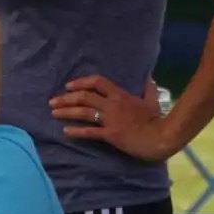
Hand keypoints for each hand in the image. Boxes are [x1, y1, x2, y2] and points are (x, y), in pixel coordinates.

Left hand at [52, 76, 177, 161]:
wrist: (160, 137)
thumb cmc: (157, 119)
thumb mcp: (153, 100)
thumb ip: (148, 88)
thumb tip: (148, 77)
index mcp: (121, 95)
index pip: (97, 82)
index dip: (81, 82)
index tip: (69, 86)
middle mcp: (112, 105)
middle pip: (85, 97)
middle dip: (66, 98)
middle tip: (53, 101)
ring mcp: (110, 120)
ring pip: (84, 112)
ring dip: (66, 112)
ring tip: (53, 113)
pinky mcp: (110, 135)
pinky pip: (89, 132)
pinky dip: (76, 131)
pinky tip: (65, 130)